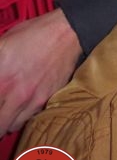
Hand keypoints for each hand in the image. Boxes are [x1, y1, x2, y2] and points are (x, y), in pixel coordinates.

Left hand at [0, 9, 81, 132]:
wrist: (67, 33)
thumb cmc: (33, 35)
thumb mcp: (2, 44)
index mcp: (1, 80)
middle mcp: (16, 96)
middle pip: (0, 125)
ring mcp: (34, 100)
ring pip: (13, 126)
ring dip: (6, 121)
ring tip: (6, 110)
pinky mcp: (48, 100)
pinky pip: (32, 118)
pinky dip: (23, 116)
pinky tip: (23, 105)